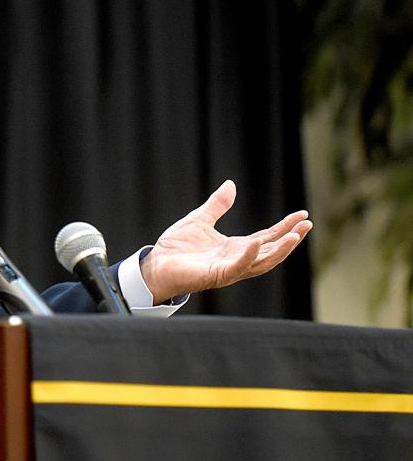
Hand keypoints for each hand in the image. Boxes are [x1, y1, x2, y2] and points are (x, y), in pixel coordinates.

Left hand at [139, 180, 311, 303]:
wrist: (155, 265)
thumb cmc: (175, 248)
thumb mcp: (199, 220)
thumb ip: (217, 205)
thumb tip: (231, 185)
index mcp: (235, 248)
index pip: (267, 237)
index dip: (285, 227)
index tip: (303, 216)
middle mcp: (236, 260)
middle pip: (270, 251)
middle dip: (290, 239)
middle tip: (307, 225)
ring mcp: (228, 269)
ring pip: (261, 262)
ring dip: (279, 250)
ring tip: (295, 236)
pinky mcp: (215, 275)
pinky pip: (236, 268)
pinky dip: (247, 257)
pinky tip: (255, 244)